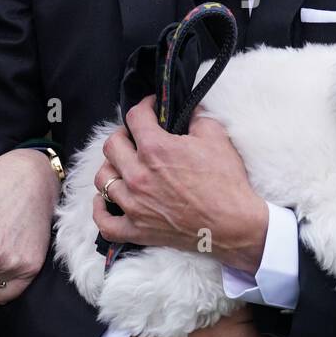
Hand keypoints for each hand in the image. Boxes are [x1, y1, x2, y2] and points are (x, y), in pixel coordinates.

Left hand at [93, 96, 268, 272]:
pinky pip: (105, 222)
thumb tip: (189, 108)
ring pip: (103, 180)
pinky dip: (101, 210)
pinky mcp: (137, 230)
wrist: (234, 225)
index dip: (144, 106)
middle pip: (111, 146)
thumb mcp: (216, 137)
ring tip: (124, 167)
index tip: (152, 108)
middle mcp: (138, 175)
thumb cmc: (226, 182)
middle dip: (123, 135)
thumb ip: (197, 117)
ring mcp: (134, 205)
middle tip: (136, 137)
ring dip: (112, 169)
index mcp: (156, 150)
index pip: (135, 118)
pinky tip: (106, 201)